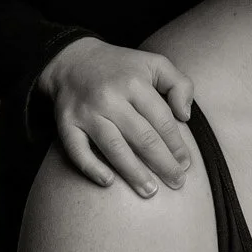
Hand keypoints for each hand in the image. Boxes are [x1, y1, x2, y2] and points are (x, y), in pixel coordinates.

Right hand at [37, 38, 193, 196]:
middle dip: (162, 163)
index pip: (161, 120)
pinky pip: (77, 150)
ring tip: (150, 191)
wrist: (72, 61)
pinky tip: (108, 183)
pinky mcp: (66, 123)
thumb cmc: (121, 67)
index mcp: (134, 82)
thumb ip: (179, 84)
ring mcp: (86, 112)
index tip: (185, 164)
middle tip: (176, 183)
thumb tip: (186, 115)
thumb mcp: (154, 63)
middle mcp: (109, 97)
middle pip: (141, 137)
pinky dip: (91, 167)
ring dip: (134, 172)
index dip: (176, 145)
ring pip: (114, 147)